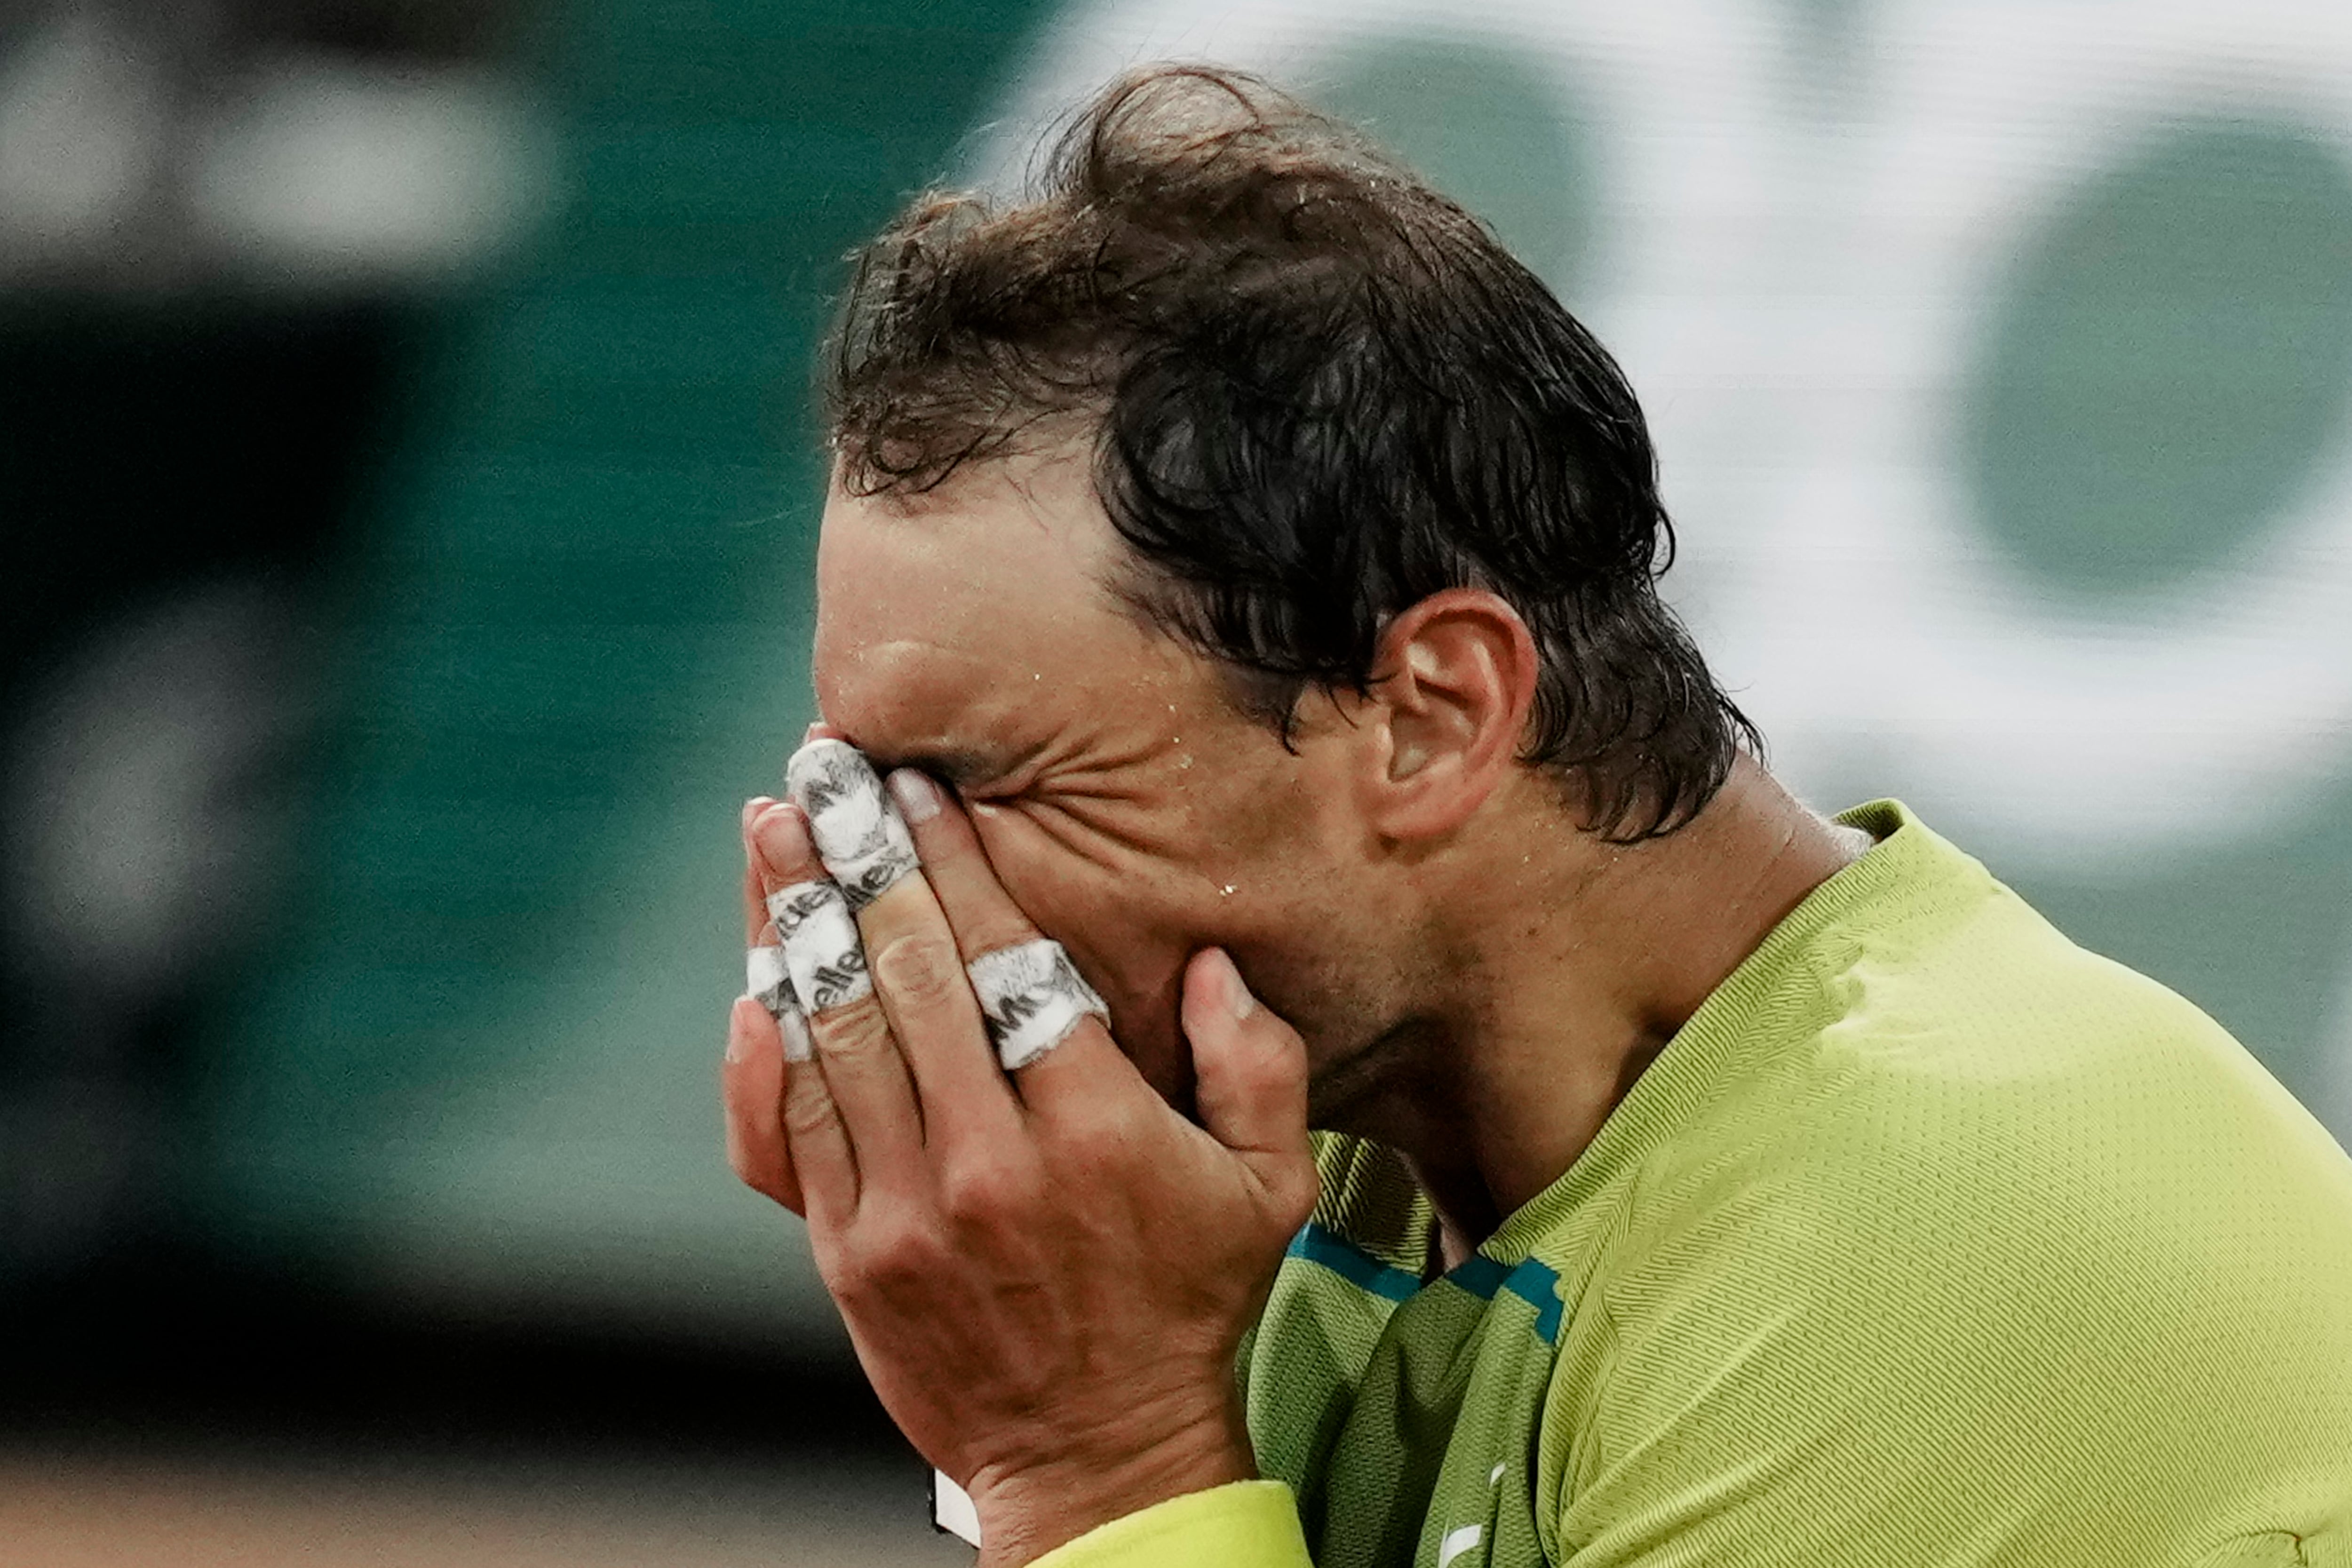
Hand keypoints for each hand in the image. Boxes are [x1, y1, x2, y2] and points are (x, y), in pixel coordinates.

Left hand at [722, 771, 1318, 1565]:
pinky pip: (796, 1127)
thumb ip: (1259, 1067)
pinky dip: (768, 1045)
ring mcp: (908, 1210)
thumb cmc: (1188, 1306)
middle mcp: (991, 1159)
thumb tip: (1213, 963)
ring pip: (837, 1035)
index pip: (1007, 958)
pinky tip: (755, 971)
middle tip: (822, 771)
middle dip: (860, 859)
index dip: (955, 861)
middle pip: (908, 975)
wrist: (1097, 1454)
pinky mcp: (852, 1254)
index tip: (918, 788)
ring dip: (796, 923)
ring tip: (773, 833)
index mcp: (1094, 1127)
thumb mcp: (1271, 1190)